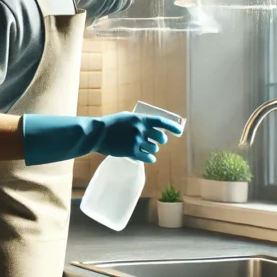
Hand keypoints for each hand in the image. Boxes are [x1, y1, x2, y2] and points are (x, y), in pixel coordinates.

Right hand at [21, 113, 181, 166]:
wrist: (97, 134)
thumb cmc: (111, 124)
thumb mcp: (126, 117)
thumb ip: (139, 122)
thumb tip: (152, 127)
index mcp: (140, 118)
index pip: (161, 122)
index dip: (173, 126)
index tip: (179, 131)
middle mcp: (140, 129)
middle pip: (160, 138)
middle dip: (161, 140)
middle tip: (159, 141)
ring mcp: (136, 141)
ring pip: (153, 149)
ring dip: (153, 150)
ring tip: (148, 150)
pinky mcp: (131, 152)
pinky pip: (147, 158)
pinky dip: (150, 159)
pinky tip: (149, 159)